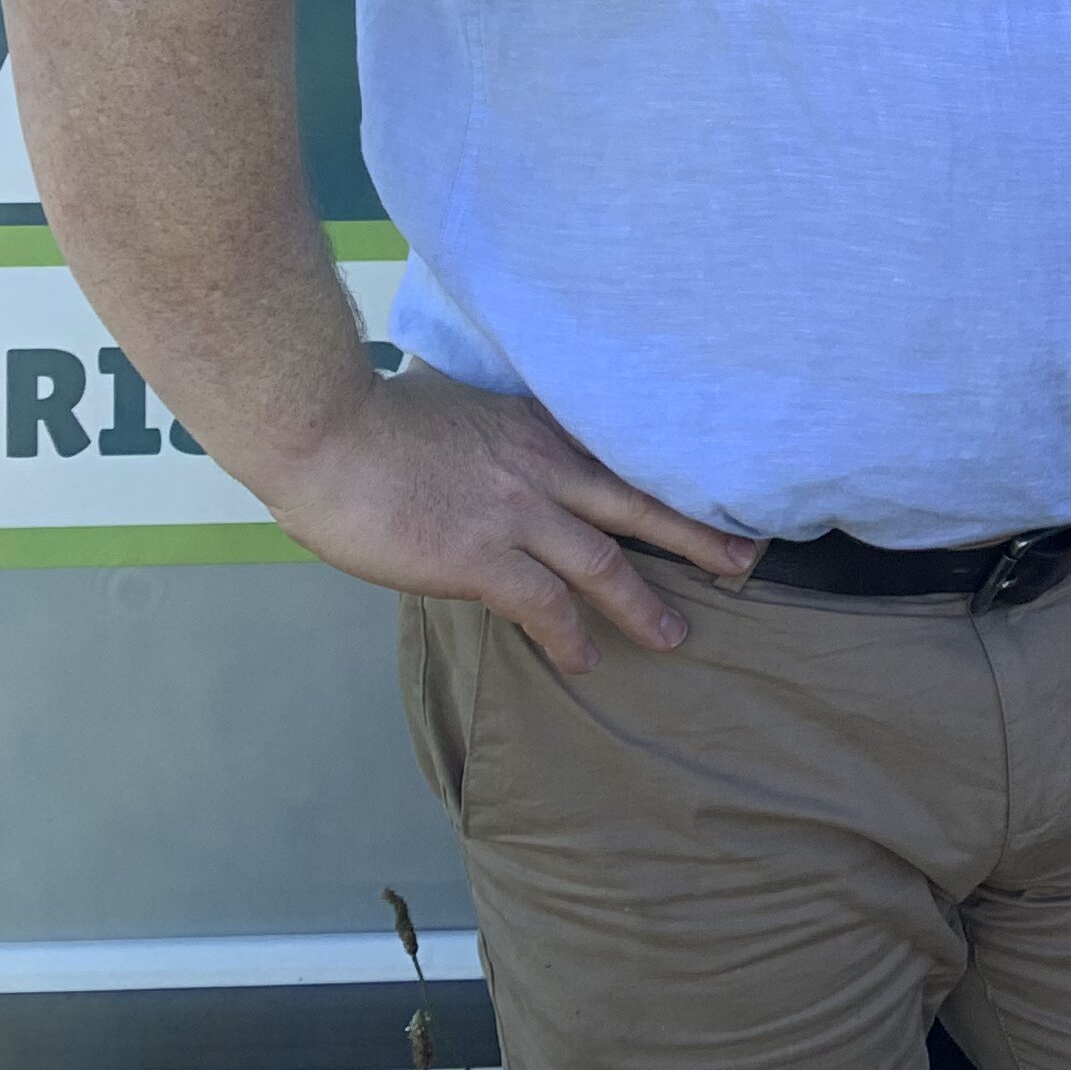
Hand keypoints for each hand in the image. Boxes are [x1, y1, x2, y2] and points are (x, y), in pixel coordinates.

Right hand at [258, 365, 759, 676]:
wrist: (324, 430)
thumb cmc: (369, 420)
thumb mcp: (453, 408)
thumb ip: (486, 438)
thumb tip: (486, 464)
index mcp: (536, 428)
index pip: (619, 459)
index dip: (668, 483)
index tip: (712, 497)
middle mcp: (542, 467)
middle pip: (639, 504)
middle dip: (696, 535)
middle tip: (746, 559)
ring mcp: (517, 512)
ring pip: (604, 562)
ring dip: (643, 603)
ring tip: (675, 636)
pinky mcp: (480, 556)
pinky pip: (543, 605)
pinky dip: (569, 637)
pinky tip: (586, 661)